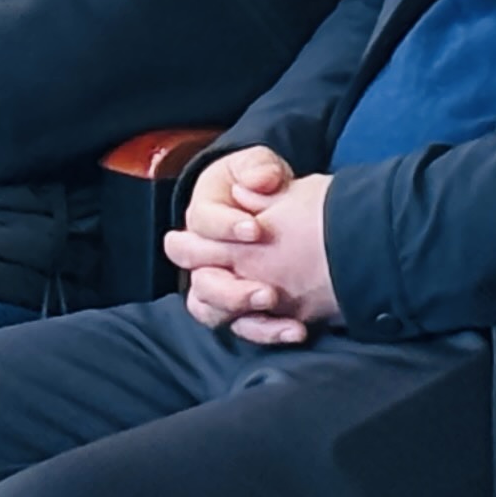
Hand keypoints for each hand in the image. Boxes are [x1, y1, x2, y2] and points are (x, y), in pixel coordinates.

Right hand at [165, 158, 333, 345]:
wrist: (278, 205)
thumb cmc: (261, 182)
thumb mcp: (259, 165)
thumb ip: (258, 167)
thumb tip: (261, 180)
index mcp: (203, 216)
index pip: (200, 224)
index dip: (224, 228)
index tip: (255, 229)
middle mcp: (203, 256)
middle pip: (200, 281)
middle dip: (230, 288)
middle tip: (266, 289)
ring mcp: (218, 285)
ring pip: (212, 310)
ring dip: (243, 312)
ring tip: (275, 305)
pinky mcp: (240, 307)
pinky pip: (243, 327)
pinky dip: (267, 331)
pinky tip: (296, 329)